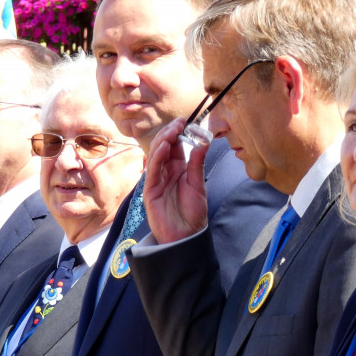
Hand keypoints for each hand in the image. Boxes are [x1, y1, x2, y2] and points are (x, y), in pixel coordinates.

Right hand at [143, 117, 209, 243]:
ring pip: (156, 156)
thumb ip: (198, 163)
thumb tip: (204, 141)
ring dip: (163, 142)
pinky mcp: (150, 190)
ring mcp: (156, 180)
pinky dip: (156, 158)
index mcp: (178, 168)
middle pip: (163, 147)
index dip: (178, 132)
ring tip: (172, 131)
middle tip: (179, 124)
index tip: (185, 120)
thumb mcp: (199, 184)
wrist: (186, 235)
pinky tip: (163, 148)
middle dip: (170, 133)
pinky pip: (152, 171)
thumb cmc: (193, 212)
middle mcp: (165, 171)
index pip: (175, 145)